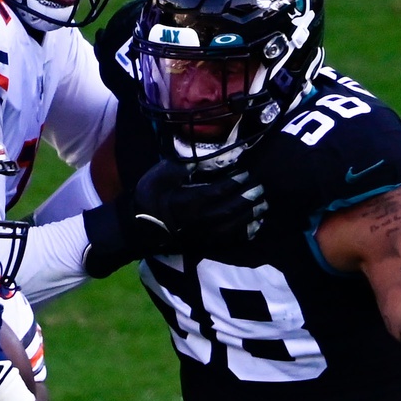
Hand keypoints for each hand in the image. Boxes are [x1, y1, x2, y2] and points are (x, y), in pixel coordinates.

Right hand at [134, 158, 266, 242]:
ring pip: (233, 226)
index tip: (246, 172)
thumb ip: (185, 165)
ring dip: (250, 214)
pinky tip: (255, 225)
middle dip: (247, 198)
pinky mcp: (203, 243)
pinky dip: (244, 233)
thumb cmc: (149, 196)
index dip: (235, 182)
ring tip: (263, 204)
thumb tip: (207, 157)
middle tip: (261, 187)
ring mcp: (202, 234)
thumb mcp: (162, 174)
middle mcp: (199, 220)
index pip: (218, 191)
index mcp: (189, 202)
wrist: (138, 226)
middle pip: (230, 209)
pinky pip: (229, 240)